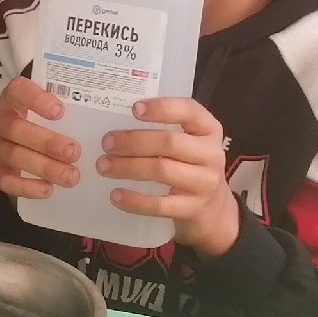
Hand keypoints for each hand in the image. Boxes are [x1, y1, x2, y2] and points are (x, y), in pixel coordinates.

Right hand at [0, 75, 80, 195]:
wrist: (27, 140)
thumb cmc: (50, 120)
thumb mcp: (58, 104)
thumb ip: (74, 103)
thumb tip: (109, 106)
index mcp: (14, 97)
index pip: (18, 90)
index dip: (36, 99)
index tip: (60, 111)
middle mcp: (0, 119)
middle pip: (15, 128)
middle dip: (46, 141)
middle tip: (74, 152)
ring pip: (12, 155)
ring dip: (43, 167)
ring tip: (71, 176)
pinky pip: (5, 180)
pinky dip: (26, 187)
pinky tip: (49, 190)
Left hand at [102, 98, 238, 254]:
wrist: (213, 209)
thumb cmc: (190, 166)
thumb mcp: (188, 143)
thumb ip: (164, 129)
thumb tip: (116, 120)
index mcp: (209, 130)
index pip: (189, 111)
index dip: (162, 108)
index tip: (134, 108)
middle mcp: (211, 154)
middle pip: (169, 142)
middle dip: (133, 141)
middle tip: (107, 143)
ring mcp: (204, 183)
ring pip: (162, 170)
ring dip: (128, 167)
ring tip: (103, 166)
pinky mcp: (193, 209)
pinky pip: (159, 204)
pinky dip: (134, 200)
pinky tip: (115, 195)